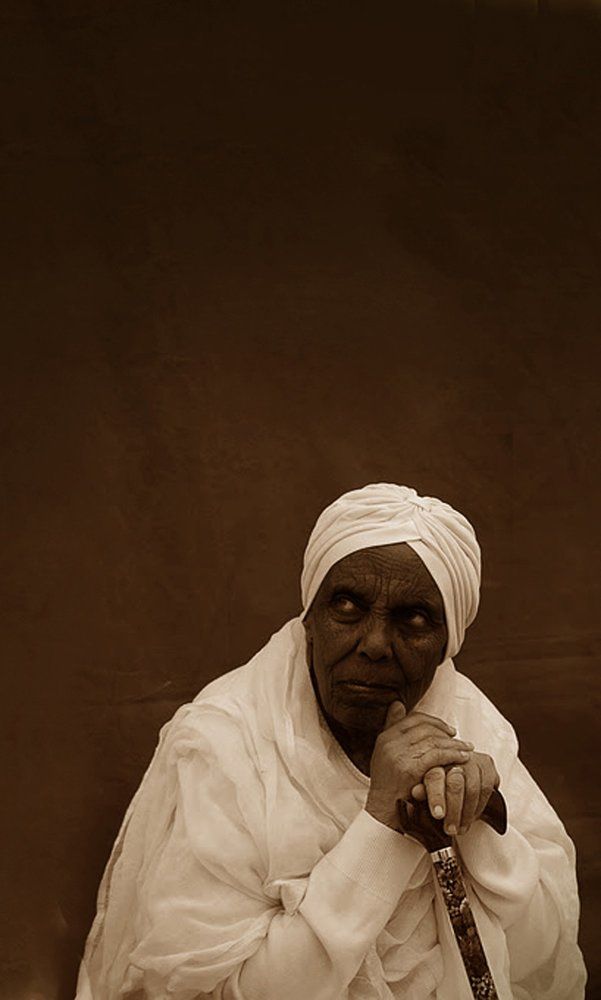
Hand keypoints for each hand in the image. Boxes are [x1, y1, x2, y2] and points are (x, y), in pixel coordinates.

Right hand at [365, 701, 474, 832]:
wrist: (383, 812)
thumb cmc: (389, 786)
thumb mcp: (385, 754)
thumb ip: (392, 729)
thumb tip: (398, 704)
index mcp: (385, 737)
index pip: (413, 719)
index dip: (434, 722)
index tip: (448, 729)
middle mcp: (390, 742)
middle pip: (425, 728)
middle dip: (446, 732)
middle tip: (460, 738)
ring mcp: (399, 755)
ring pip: (433, 740)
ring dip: (454, 744)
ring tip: (467, 748)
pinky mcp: (410, 768)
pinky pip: (437, 755)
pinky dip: (453, 755)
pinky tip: (463, 758)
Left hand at [410, 752, 499, 835]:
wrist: (457, 767)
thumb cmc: (438, 779)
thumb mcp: (425, 785)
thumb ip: (422, 789)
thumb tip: (415, 792)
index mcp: (433, 761)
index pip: (434, 778)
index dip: (436, 797)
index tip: (438, 814)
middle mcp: (453, 757)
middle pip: (455, 784)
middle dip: (454, 810)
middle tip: (450, 829)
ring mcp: (471, 758)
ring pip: (473, 789)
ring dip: (468, 813)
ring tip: (460, 828)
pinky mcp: (486, 763)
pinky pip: (487, 788)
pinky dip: (480, 806)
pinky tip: (473, 816)